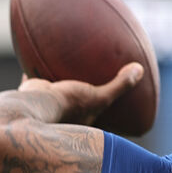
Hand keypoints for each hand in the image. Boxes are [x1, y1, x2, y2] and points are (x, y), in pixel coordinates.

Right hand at [17, 62, 143, 124]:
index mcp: (81, 122)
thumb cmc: (68, 108)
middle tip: (91, 77)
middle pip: (76, 100)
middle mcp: (63, 115)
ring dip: (59, 77)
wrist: (32, 109)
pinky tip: (40, 50)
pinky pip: (34, 76)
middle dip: (82, 90)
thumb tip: (140, 69)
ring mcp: (47, 105)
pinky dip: (36, 65)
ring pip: (55, 87)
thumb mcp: (100, 97)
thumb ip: (119, 85)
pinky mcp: (32, 93)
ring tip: (66, 62)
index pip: (97, 115)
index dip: (105, 110)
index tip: (113, 99)